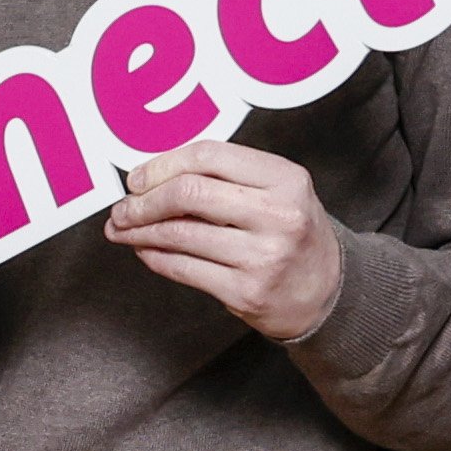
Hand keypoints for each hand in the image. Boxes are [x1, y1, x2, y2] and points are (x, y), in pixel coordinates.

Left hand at [105, 140, 345, 341]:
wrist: (328, 292)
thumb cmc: (292, 233)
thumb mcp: (277, 191)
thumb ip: (226, 178)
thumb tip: (153, 177)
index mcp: (286, 180)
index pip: (209, 157)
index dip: (163, 165)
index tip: (137, 177)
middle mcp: (277, 216)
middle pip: (189, 194)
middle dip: (143, 201)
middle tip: (122, 208)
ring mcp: (261, 257)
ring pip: (179, 235)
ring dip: (139, 231)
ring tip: (122, 229)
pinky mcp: (245, 292)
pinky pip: (183, 269)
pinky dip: (154, 257)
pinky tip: (144, 249)